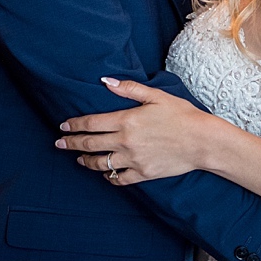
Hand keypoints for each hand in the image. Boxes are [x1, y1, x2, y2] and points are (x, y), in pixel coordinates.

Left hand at [56, 77, 212, 184]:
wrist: (202, 141)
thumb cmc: (181, 114)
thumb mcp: (156, 95)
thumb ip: (128, 89)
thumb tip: (105, 81)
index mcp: (127, 120)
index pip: (91, 123)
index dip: (74, 125)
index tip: (63, 126)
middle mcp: (126, 142)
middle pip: (90, 144)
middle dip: (71, 143)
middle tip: (59, 144)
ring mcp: (133, 160)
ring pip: (101, 163)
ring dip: (86, 161)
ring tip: (79, 159)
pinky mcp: (143, 173)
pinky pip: (119, 178)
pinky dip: (109, 176)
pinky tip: (105, 173)